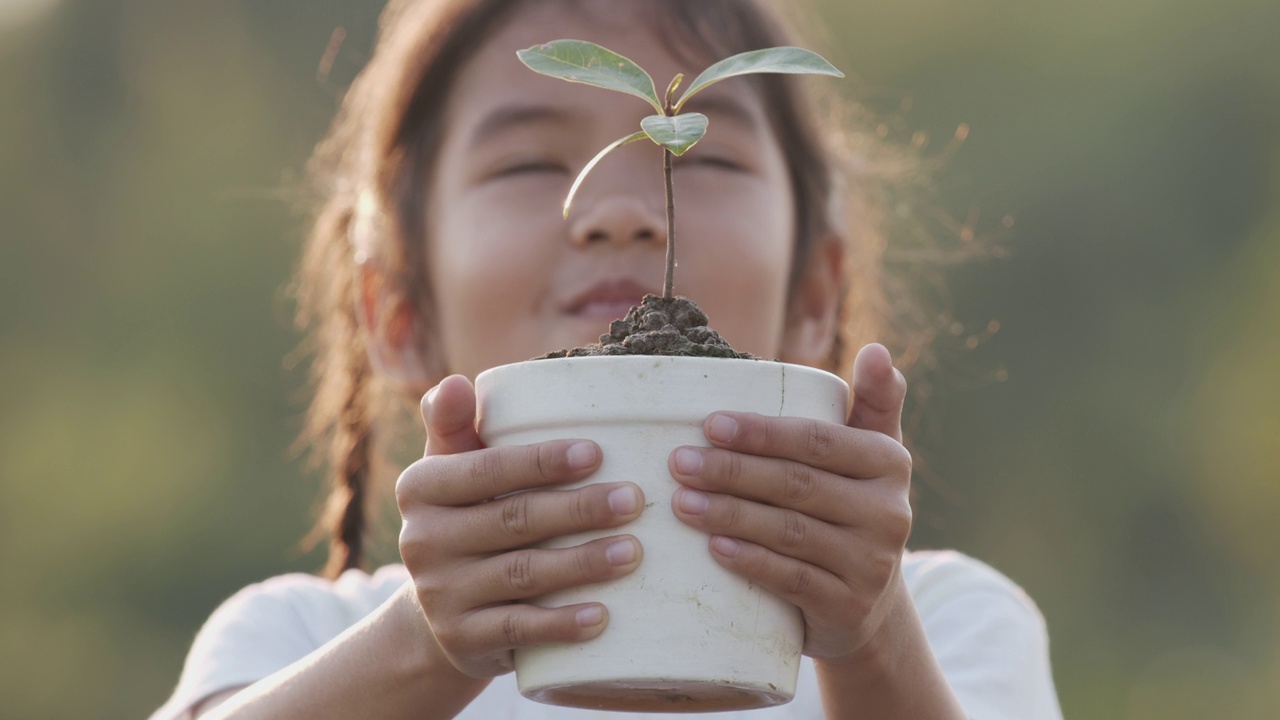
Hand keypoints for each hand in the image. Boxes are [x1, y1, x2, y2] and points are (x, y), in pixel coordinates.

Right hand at [396, 375, 644, 678]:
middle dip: (579, 510)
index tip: (597, 453)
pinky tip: (603, 615)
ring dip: (582, 563)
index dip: (541, 462)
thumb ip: (456, 425)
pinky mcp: (464, 638)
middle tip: (635, 500)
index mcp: (421, 488)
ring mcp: (442, 594)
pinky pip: (520, 630)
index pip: (485, 470)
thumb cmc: (467, 517)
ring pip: (523, 575)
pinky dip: (562, 623)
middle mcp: (422, 540)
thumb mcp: (453, 469)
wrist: (441, 614)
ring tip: (633, 552)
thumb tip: (458, 383)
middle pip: (513, 520)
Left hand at [668, 343, 911, 660]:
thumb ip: (874, 402)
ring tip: (681, 502)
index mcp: (890, 463)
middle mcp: (889, 513)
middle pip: (797, 484)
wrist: (868, 605)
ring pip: (789, 531)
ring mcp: (871, 564)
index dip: (763, 432)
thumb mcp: (871, 458)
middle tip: (679, 462)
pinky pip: (792, 579)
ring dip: (730, 514)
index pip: (818, 441)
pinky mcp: (849, 605)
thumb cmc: (851, 510)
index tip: (709, 424)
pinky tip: (714, 547)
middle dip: (733, 471)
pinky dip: (751, 561)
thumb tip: (878, 349)